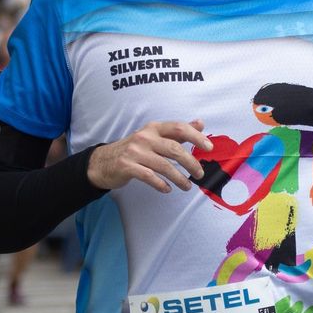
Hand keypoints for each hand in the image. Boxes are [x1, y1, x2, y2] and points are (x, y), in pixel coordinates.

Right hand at [88, 119, 210, 193]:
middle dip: (190, 163)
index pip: (178, 128)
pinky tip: (167, 189)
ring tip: (187, 187)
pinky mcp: (127, 166)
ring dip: (179, 178)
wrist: (103, 161)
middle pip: (174, 149)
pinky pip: (148, 176)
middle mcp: (144, 137)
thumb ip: (178, 132)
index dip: (196, 137)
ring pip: (163, 165)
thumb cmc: (134, 149)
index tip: (209, 148)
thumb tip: (200, 123)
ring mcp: (135, 152)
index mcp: (154, 128)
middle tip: (199, 174)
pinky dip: (160, 184)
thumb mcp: (155, 136)